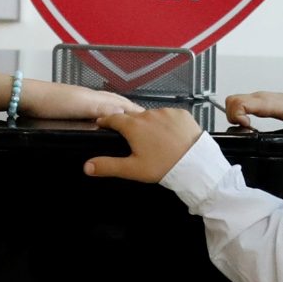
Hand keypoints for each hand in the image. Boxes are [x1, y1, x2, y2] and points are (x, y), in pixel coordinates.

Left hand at [20, 80, 139, 121]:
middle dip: (131, 110)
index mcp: (98, 98)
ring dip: (119, 111)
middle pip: (117, 102)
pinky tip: (100, 121)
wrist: (28, 98)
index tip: (151, 120)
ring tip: (128, 120)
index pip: (124, 105)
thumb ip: (105, 110)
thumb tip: (126, 116)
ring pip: (106, 105)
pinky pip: (95, 110)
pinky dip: (104, 115)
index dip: (137, 112)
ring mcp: (81, 101)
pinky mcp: (71, 107)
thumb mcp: (83, 107)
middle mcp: (92, 97)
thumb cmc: (53, 102)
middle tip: (144, 120)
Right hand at [85, 107, 203, 182]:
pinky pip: (168, 116)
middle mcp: (148, 114)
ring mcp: (166, 112)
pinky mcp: (181, 114)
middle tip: (130, 137)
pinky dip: (166, 123)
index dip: (106, 121)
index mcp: (133, 126)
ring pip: (151, 116)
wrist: (196, 164)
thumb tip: (86, 166)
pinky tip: (169, 136)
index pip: (113, 118)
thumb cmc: (163, 167)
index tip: (102, 124)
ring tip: (152, 139)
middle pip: (132, 117)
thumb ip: (108, 166)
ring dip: (149, 124)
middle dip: (129, 124)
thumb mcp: (133, 169)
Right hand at [224, 87, 282, 129]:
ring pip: (233, 101)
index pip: (240, 102)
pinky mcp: (259, 102)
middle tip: (242, 128)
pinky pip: (240, 104)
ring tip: (244, 126)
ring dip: (233, 114)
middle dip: (231, 116)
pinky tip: (247, 123)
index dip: (236, 115)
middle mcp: (260, 98)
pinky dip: (238, 113)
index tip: (245, 126)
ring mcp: (259, 99)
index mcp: (268, 102)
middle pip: (232, 100)